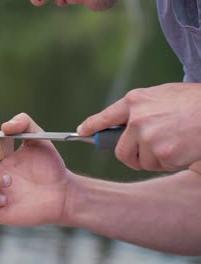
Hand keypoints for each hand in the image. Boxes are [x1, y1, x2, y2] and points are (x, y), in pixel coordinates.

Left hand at [78, 83, 200, 170]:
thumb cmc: (193, 102)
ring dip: (155, 158)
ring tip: (174, 141)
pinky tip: (183, 147)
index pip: (105, 117)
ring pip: (141, 161)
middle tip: (145, 153)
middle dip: (131, 156)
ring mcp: (148, 137)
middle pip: (120, 151)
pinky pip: (159, 166)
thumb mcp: (162, 96)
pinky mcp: (162, 154)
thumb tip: (124, 125)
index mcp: (135, 101)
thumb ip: (141, 109)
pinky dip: (171, 162)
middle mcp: (137, 119)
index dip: (91, 127)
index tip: (81, 133)